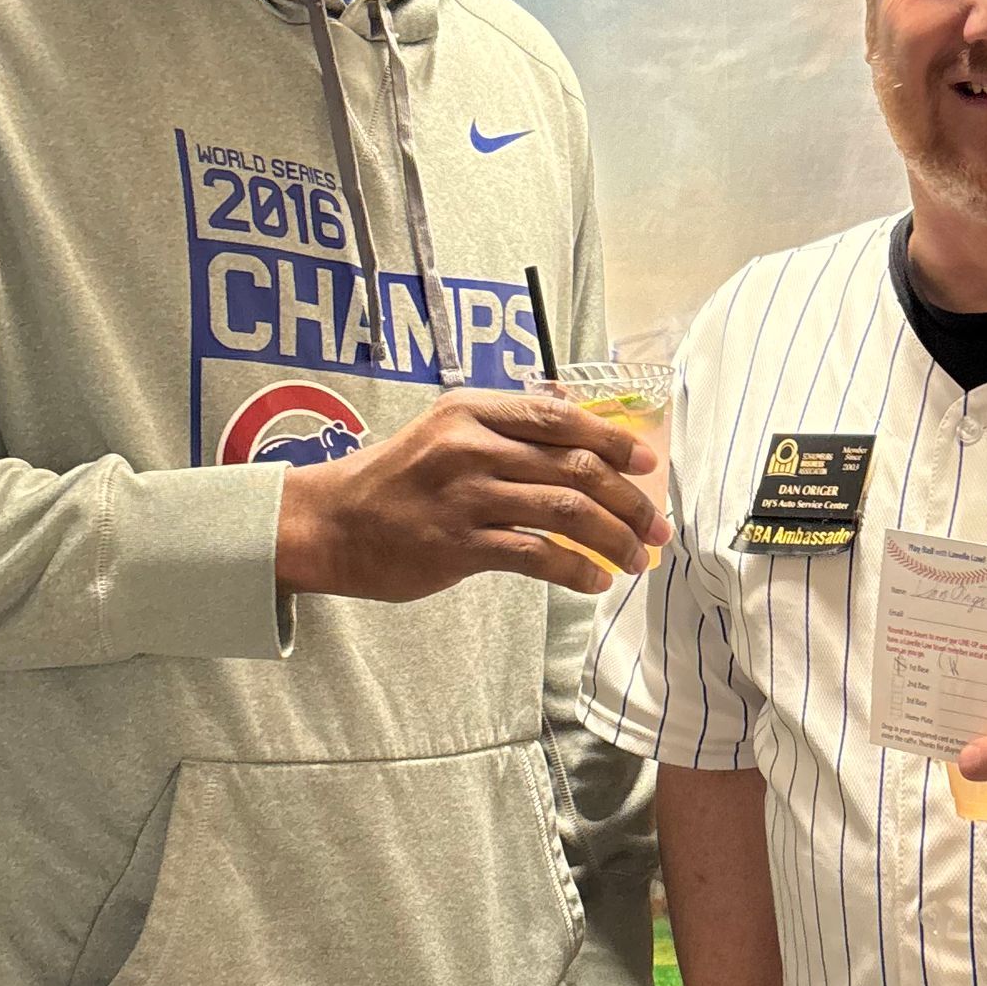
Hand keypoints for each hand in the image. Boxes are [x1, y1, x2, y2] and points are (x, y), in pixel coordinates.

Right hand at [273, 387, 670, 600]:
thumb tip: (572, 405)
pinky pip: (536, 555)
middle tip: (656, 526)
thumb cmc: (396, 478)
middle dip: (628, 500)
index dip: (613, 441)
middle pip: (575, 468)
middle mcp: (472, 447)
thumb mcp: (445, 428)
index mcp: (473, 410)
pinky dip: (576, 569)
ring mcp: (465, 496)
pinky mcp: (458, 545)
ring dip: (613, 538)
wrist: (330, 524)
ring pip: (565, 512)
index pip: (561, 419)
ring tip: (635, 559)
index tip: (647, 463)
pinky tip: (594, 580)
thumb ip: (507, 421)